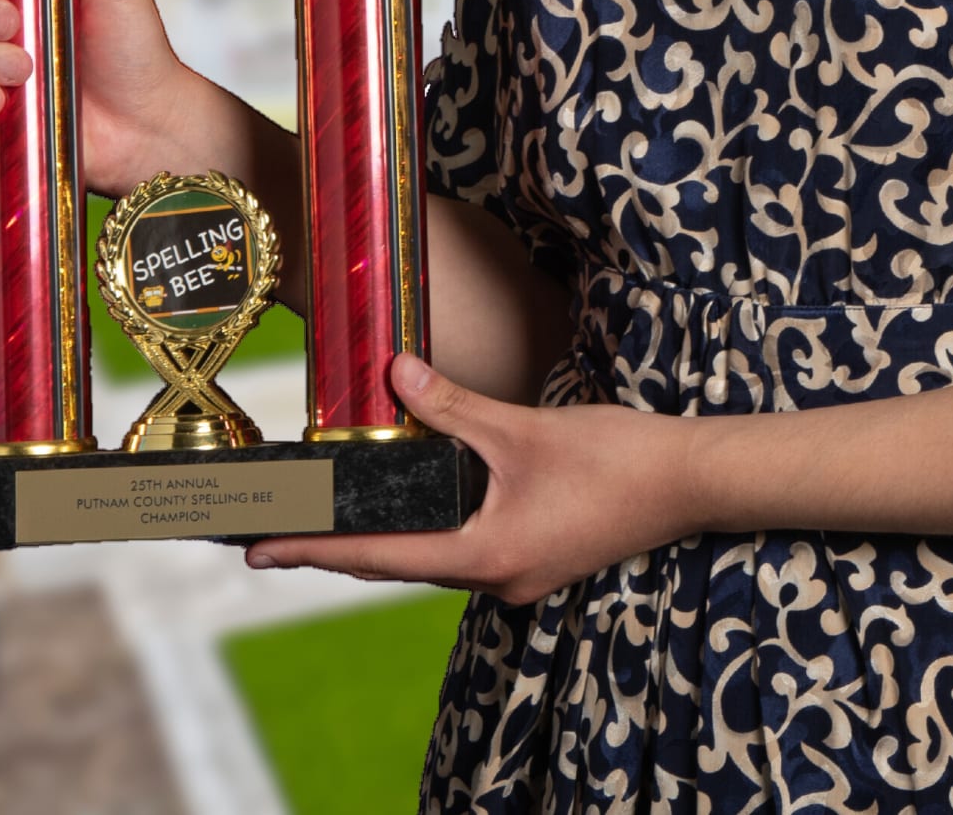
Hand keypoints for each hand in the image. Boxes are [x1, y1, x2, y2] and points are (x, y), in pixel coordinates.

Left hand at [245, 355, 711, 605]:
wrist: (693, 481)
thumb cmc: (618, 459)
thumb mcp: (525, 429)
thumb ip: (455, 406)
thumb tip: (396, 374)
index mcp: (484, 556)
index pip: (377, 556)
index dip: (313, 550)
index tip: (259, 550)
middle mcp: (494, 579)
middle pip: (396, 565)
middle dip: (337, 547)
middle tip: (277, 532)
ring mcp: (518, 574)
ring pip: (431, 558)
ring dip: (385, 539)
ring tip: (333, 517)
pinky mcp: (537, 559)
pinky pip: (464, 549)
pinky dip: (429, 529)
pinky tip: (417, 505)